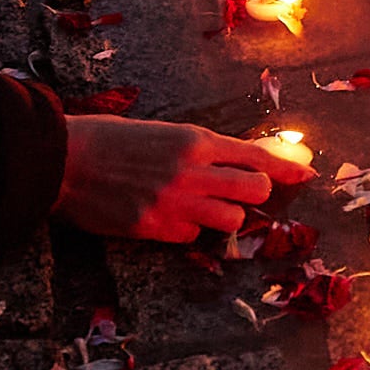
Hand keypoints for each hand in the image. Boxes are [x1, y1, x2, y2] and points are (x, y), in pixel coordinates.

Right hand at [55, 115, 307, 243]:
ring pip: (232, 220)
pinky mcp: (155, 228)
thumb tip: (237, 162)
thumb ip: (200, 149)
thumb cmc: (108, 139)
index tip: (307, 175)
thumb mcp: (162, 133)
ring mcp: (175, 203)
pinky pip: (193, 236)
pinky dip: (189, 230)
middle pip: (257, 190)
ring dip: (225, 216)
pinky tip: (168, 217)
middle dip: (255, 193)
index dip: (287, 168)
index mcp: (194, 139)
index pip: (257, 155)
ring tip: (203, 207)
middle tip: (240, 192)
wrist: (62, 160)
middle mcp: (193, 171)